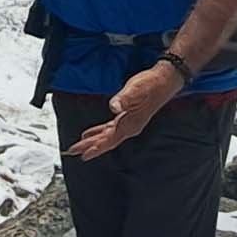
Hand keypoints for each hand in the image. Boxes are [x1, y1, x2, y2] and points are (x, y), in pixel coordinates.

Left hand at [66, 60, 181, 160]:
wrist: (163, 81)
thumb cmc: (150, 85)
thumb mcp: (135, 90)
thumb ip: (123, 99)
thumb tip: (114, 107)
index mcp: (130, 124)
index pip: (110, 140)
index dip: (97, 148)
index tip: (84, 155)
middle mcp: (129, 127)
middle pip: (106, 141)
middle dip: (90, 146)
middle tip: (73, 151)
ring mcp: (129, 123)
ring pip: (107, 136)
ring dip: (93, 141)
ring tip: (80, 146)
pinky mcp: (128, 116)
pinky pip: (110, 128)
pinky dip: (100, 131)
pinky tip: (92, 133)